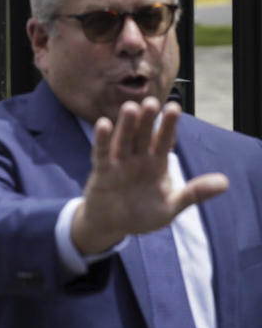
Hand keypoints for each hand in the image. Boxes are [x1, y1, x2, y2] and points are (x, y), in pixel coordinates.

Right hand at [71, 97, 228, 254]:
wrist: (113, 224)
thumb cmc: (142, 213)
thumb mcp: (171, 206)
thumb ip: (194, 193)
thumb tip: (225, 183)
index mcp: (156, 163)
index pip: (164, 141)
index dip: (169, 125)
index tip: (174, 108)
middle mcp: (138, 158)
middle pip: (143, 136)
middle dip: (147, 120)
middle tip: (152, 102)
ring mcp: (119, 163)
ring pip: (124, 140)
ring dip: (126, 125)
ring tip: (130, 108)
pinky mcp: (102, 171)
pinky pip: (101, 153)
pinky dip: (102, 140)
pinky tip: (103, 124)